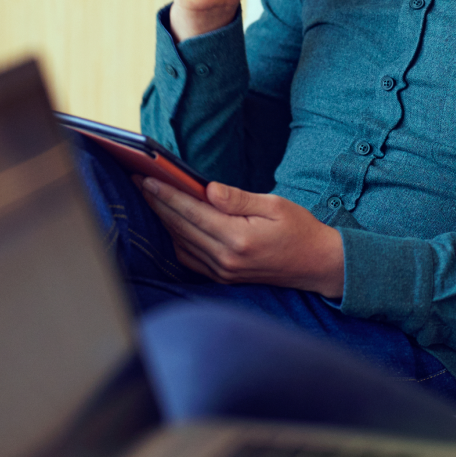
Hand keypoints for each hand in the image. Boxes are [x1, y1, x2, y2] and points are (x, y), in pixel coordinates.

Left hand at [138, 177, 344, 297]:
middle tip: (138, 182)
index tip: (148, 178)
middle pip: (180, 227)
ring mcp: (222, 271)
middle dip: (158, 203)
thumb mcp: (275, 205)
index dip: (167, 194)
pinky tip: (171, 224)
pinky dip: (176, 239)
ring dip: (163, 220)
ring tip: (151, 198)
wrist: (316, 264)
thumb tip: (208, 189)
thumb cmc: (300, 229)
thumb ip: (238, 199)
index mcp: (238, 238)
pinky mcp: (223, 277)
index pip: (192, 212)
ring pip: (180, 243)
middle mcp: (226, 258)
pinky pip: (189, 258)